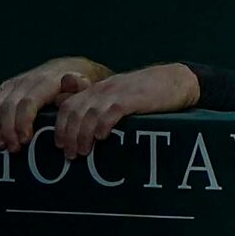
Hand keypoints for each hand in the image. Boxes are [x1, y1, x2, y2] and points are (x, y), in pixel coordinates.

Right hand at [0, 57, 109, 152]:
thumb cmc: (79, 86)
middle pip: (8, 106)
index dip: (22, 122)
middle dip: (8, 130)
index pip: (27, 103)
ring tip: (2, 145)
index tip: (25, 140)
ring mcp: (12, 84)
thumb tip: (71, 82)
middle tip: (13, 149)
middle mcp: (25, 81)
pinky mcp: (4, 87)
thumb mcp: (85, 85)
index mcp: (44, 82)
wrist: (70, 69)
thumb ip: (79, 86)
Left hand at [48, 62, 201, 159]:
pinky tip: (101, 137)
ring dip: (83, 135)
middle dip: (68, 135)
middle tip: (69, 154)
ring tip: (82, 152)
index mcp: (96, 90)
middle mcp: (101, 90)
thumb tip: (82, 122)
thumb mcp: (119, 97)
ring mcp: (116, 93)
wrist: (174, 81)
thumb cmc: (147, 93)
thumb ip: (100, 106)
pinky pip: (111, 112)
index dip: (60, 126)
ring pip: (89, 114)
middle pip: (74, 112)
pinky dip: (103, 125)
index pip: (68, 105)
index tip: (60, 145)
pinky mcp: (132, 99)